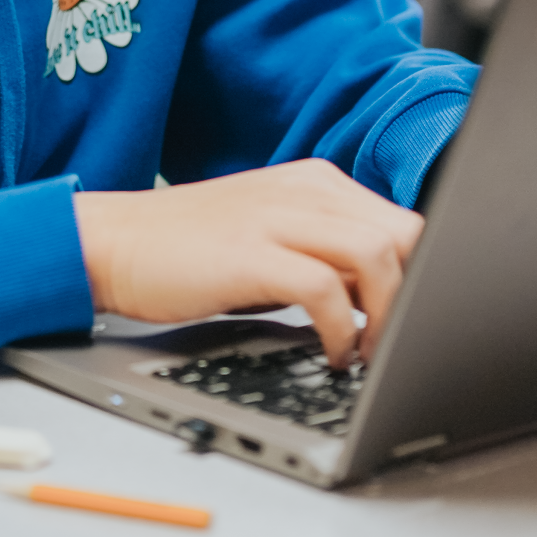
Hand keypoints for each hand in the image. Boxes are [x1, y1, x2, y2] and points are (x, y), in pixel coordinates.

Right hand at [72, 159, 422, 368]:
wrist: (113, 241)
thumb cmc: (191, 249)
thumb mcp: (271, 236)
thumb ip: (326, 254)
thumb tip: (384, 298)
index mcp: (316, 183)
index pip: (404, 222)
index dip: (422, 275)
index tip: (416, 318)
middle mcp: (305, 191)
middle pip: (405, 233)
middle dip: (417, 292)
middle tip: (400, 339)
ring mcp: (276, 218)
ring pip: (376, 254)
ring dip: (387, 314)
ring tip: (373, 351)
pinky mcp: (250, 253)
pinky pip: (324, 289)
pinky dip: (343, 329)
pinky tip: (334, 354)